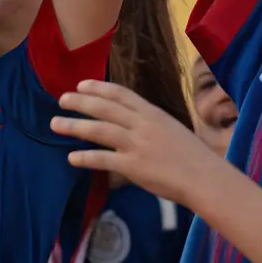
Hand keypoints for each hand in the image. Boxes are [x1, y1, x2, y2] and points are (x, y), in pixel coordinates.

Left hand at [52, 80, 221, 205]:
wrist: (205, 177)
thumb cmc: (193, 156)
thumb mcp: (172, 130)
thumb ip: (151, 125)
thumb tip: (131, 123)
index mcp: (153, 113)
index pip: (121, 94)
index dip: (99, 88)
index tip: (82, 85)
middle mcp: (142, 124)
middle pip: (105, 108)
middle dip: (80, 102)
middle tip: (61, 100)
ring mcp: (137, 145)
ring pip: (99, 130)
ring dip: (74, 126)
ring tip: (55, 124)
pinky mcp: (133, 166)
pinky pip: (103, 159)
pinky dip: (85, 157)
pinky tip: (71, 157)